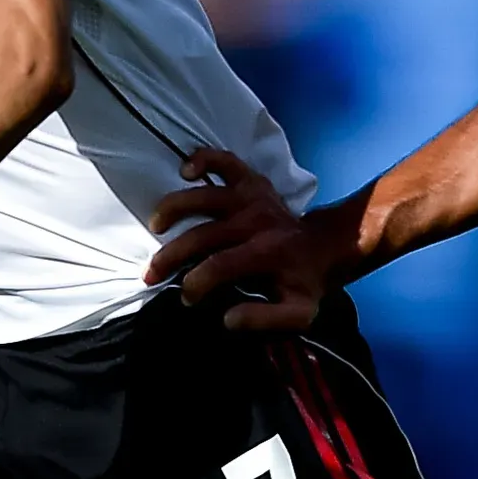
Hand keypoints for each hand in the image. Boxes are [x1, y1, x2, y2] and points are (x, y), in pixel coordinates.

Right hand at [144, 148, 356, 329]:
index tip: (186, 297)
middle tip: (151, 275)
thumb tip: (227, 319)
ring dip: (174, 207)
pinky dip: (204, 159)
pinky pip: (226, 161)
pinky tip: (185, 170)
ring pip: (205, 196)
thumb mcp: (297, 313)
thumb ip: (264, 320)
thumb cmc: (304, 284)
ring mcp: (253, 197)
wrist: (326, 248)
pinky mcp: (252, 182)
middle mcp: (257, 221)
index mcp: (267, 253)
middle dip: (170, 256)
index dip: (195, 283)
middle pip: (203, 234)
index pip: (220, 266)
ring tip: (155, 226)